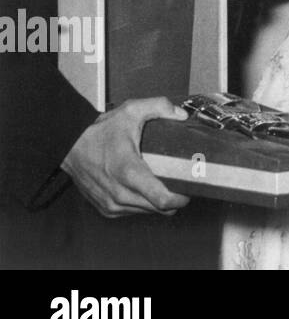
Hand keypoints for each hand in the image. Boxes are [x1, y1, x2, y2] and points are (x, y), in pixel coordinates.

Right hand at [62, 98, 190, 217]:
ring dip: (159, 203)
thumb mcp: (130, 111)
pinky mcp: (106, 209)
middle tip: (182, 184)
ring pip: (147, 212)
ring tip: (165, 185)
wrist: (69, 147)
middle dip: (174, 199)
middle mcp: (119, 192)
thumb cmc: (99, 132)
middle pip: (158, 209)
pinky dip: (143, 204)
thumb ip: (159, 106)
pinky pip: (133, 212)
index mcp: (128, 171)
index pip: (161, 199)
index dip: (180, 198)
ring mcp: (111, 203)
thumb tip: (180, 115)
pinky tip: (147, 190)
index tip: (189, 189)